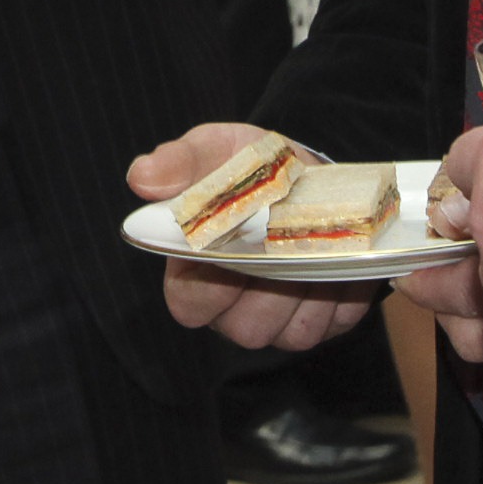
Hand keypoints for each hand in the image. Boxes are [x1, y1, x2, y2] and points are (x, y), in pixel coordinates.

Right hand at [127, 122, 377, 349]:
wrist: (313, 171)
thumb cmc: (254, 166)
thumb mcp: (218, 149)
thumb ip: (182, 162)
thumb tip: (140, 178)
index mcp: (196, 272)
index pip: (189, 307)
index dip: (209, 287)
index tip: (234, 249)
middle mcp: (235, 307)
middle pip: (245, 329)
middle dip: (271, 288)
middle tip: (286, 241)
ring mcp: (281, 319)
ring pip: (291, 334)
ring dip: (309, 287)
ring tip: (316, 243)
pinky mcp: (326, 320)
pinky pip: (334, 323)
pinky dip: (342, 290)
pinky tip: (339, 255)